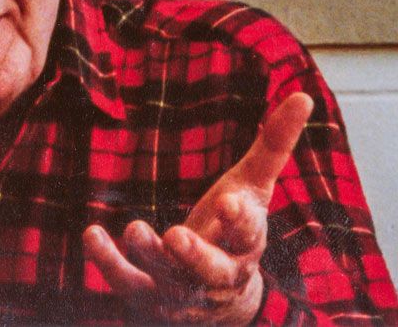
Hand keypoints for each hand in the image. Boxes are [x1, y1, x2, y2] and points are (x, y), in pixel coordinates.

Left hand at [82, 92, 313, 324]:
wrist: (221, 302)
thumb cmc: (235, 228)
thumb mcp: (252, 186)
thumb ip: (274, 145)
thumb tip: (304, 96)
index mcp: (246, 242)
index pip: (247, 233)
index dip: (238, 220)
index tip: (228, 203)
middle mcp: (217, 272)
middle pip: (209, 269)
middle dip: (194, 254)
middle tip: (176, 236)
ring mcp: (183, 290)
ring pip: (167, 279)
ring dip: (148, 256)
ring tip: (134, 229)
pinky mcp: (150, 297)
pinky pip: (128, 283)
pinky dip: (109, 262)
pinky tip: (92, 235)